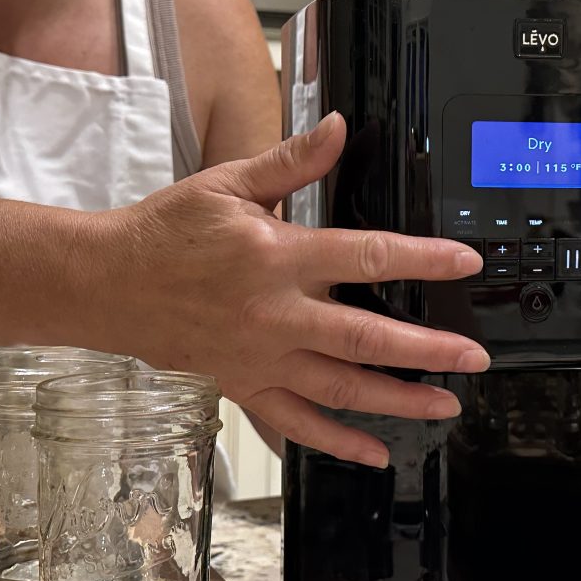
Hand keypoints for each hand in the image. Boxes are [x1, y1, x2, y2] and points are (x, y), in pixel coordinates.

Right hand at [91, 112, 486, 467]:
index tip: (466, 262)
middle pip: (367, 338)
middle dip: (429, 350)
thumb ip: (293, 160)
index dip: (425, 259)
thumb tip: (340, 127)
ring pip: (341, 388)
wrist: (107, 283)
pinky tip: (374, 452)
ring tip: (444, 405)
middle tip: (473, 358)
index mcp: (279, 257)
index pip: (369, 257)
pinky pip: (296, 423)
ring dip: (397, 400)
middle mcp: (276, 314)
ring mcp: (261, 358)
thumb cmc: (166, 232)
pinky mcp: (244, 385)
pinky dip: (336, 441)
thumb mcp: (230, 183)